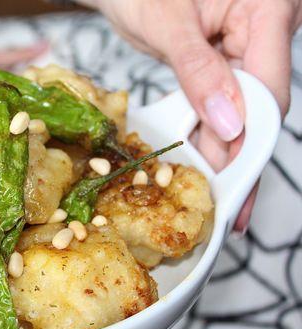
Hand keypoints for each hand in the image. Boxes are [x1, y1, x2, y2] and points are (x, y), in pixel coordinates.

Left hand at [91, 0, 301, 231]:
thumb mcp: (168, 24)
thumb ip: (197, 70)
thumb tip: (228, 122)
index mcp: (267, 9)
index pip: (268, 85)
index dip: (249, 134)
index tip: (236, 176)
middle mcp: (264, 29)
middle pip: (259, 104)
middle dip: (240, 154)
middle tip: (232, 203)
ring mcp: (246, 46)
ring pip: (241, 109)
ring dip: (224, 149)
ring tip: (216, 193)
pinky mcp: (223, 60)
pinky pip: (221, 101)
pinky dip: (209, 130)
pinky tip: (202, 161)